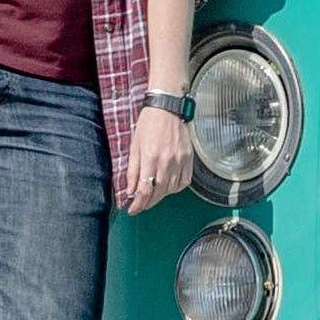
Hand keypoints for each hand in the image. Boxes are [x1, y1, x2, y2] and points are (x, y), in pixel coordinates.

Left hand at [115, 95, 193, 216]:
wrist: (167, 109)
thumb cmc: (148, 125)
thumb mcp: (134, 147)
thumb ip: (132, 171)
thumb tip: (130, 190)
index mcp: (150, 157)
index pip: (144, 189)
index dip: (137, 204)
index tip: (132, 209)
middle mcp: (167, 161)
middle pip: (158, 192)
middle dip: (147, 203)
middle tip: (140, 206)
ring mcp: (180, 160)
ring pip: (171, 189)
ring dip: (161, 196)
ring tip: (152, 194)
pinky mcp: (189, 159)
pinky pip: (184, 181)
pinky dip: (175, 188)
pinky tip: (168, 185)